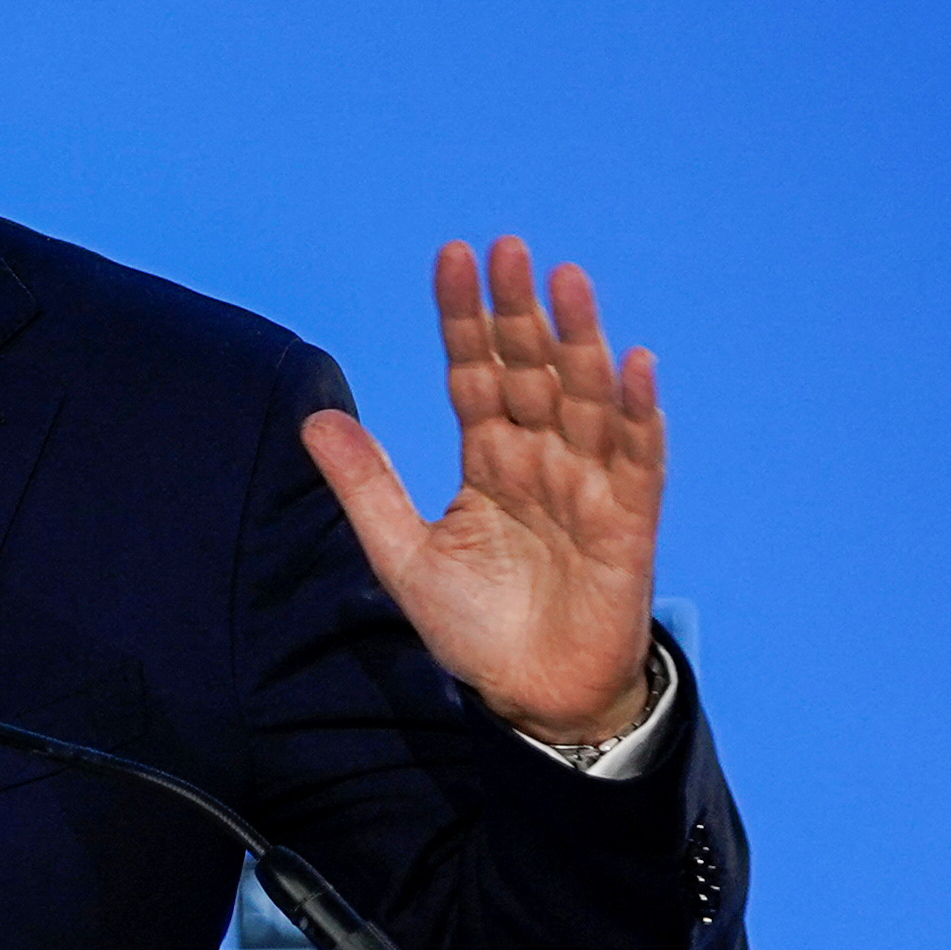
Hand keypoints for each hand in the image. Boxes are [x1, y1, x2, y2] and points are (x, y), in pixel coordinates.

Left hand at [300, 236, 662, 746]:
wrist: (533, 701)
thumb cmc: (476, 628)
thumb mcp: (403, 556)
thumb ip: (365, 486)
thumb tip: (312, 419)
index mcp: (489, 457)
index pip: (474, 371)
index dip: (463, 317)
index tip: (451, 257)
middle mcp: (540, 458)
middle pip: (531, 369)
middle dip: (518, 311)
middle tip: (506, 249)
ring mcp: (587, 484)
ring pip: (584, 398)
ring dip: (578, 340)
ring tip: (565, 282)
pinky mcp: (629, 522)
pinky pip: (637, 459)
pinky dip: (636, 414)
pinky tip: (633, 367)